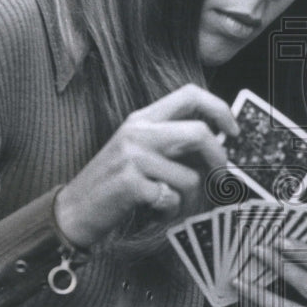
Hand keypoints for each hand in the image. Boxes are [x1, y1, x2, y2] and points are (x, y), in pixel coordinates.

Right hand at [54, 84, 238, 248]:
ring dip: (188, 199)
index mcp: (142, 118)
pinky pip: (173, 199)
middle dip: (219, 159)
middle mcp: (138, 132)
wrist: (74, 209)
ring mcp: (133, 157)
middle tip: (220, 177)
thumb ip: (171, 141)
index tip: (233, 130)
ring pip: (190, 177)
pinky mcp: (131, 184)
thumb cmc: (112, 183)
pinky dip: (169, 212)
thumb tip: (216, 144)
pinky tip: (153, 211)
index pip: (190, 95)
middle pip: (199, 133)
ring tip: (169, 203)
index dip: (220, 109)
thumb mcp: (138, 150)